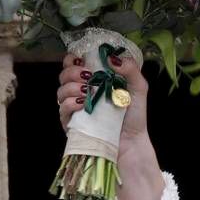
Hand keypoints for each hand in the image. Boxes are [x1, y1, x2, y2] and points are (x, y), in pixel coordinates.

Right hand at [57, 48, 163, 199]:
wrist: (131, 142)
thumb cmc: (133, 116)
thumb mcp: (138, 87)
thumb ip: (130, 68)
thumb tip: (111, 57)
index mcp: (92, 80)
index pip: (73, 63)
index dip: (73, 58)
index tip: (82, 58)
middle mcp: (80, 92)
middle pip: (63, 74)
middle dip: (72, 71)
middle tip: (87, 75)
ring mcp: (74, 108)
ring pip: (61, 90)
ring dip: (72, 86)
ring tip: (88, 91)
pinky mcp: (71, 124)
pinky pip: (62, 109)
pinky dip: (70, 103)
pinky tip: (82, 104)